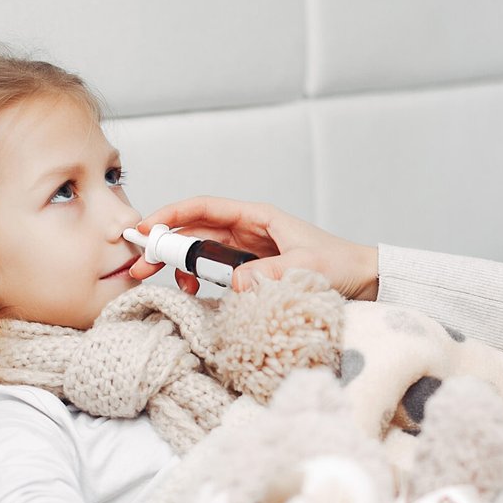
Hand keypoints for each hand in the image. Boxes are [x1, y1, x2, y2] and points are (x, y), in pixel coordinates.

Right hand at [128, 197, 379, 299]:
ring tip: (166, 285)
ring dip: (179, 267)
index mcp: (257, 216)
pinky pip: (217, 273)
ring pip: (201, 254)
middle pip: (194, 232)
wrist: (364, 279)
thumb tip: (235, 283)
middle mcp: (248, 230)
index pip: (203, 209)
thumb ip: (269, 274)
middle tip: (138, 266)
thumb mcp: (305, 269)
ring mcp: (248, 251)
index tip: (145, 231)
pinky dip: (201, 282)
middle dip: (164, 246)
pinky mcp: (252, 271)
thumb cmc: (340, 264)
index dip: (170, 216)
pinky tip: (195, 293)